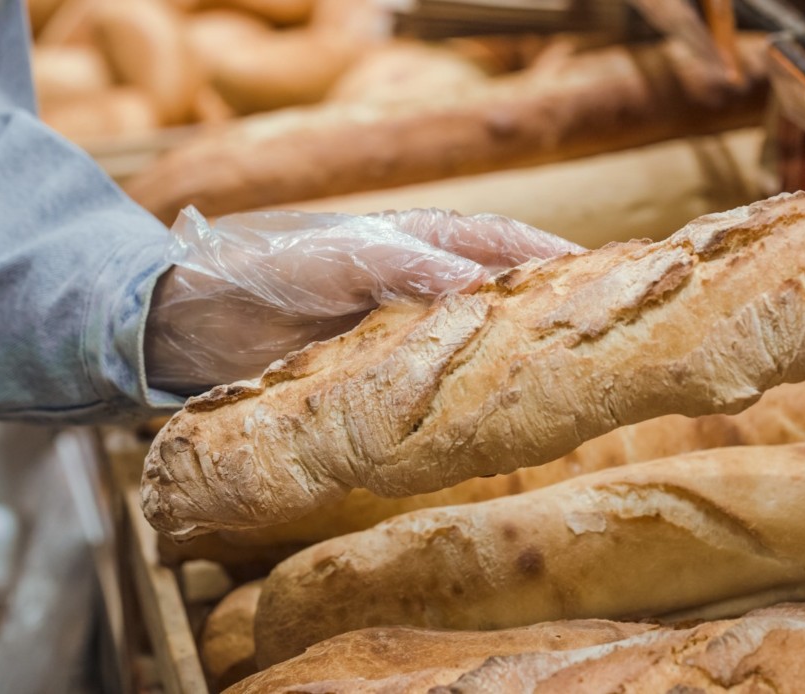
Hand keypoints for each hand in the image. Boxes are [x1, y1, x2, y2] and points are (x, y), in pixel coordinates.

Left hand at [145, 206, 580, 391]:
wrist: (193, 322)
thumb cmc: (266, 270)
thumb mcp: (336, 260)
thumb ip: (402, 265)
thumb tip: (475, 283)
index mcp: (418, 241)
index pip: (503, 243)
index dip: (556, 258)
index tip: (612, 278)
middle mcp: (420, 284)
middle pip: (500, 296)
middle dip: (549, 315)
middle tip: (603, 346)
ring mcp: (402, 332)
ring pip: (474, 346)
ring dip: (513, 364)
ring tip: (563, 391)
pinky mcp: (378, 376)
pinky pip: (435, 387)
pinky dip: (465, 401)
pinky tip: (489, 424)